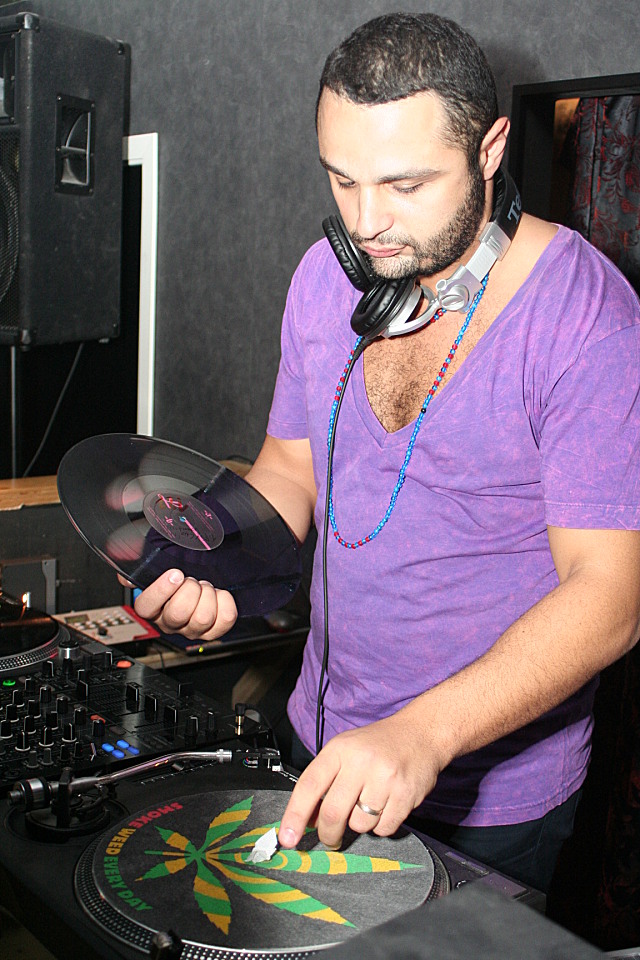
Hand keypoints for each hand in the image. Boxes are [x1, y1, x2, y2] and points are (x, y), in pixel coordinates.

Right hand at [125, 569, 237, 640]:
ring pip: (203, 618)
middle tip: (192, 580)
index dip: (161, 590)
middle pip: (178, 613)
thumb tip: (124, 576)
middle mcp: (169, 623)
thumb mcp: (156, 564)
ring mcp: (191, 630)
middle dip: (190, 589)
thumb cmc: (179, 574)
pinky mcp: (213, 631)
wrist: (203, 575)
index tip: (175, 574)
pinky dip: (225, 601)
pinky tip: (217, 595)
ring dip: (207, 594)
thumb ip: (137, 566)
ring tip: (204, 587)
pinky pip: (225, 619)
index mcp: (150, 608)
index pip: (145, 606)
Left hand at [278, 712, 443, 849]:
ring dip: (360, 824)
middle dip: (328, 835)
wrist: (421, 733)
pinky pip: (384, 828)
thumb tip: (307, 820)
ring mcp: (384, 778)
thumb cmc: (379, 744)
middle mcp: (360, 762)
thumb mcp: (345, 750)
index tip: (288, 838)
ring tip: (369, 804)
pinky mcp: (405, 794)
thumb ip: (325, 781)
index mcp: (339, 749)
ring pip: (359, 824)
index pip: (309, 786)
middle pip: (332, 813)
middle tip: (330, 839)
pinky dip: (381, 825)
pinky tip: (386, 805)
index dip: (295, 815)